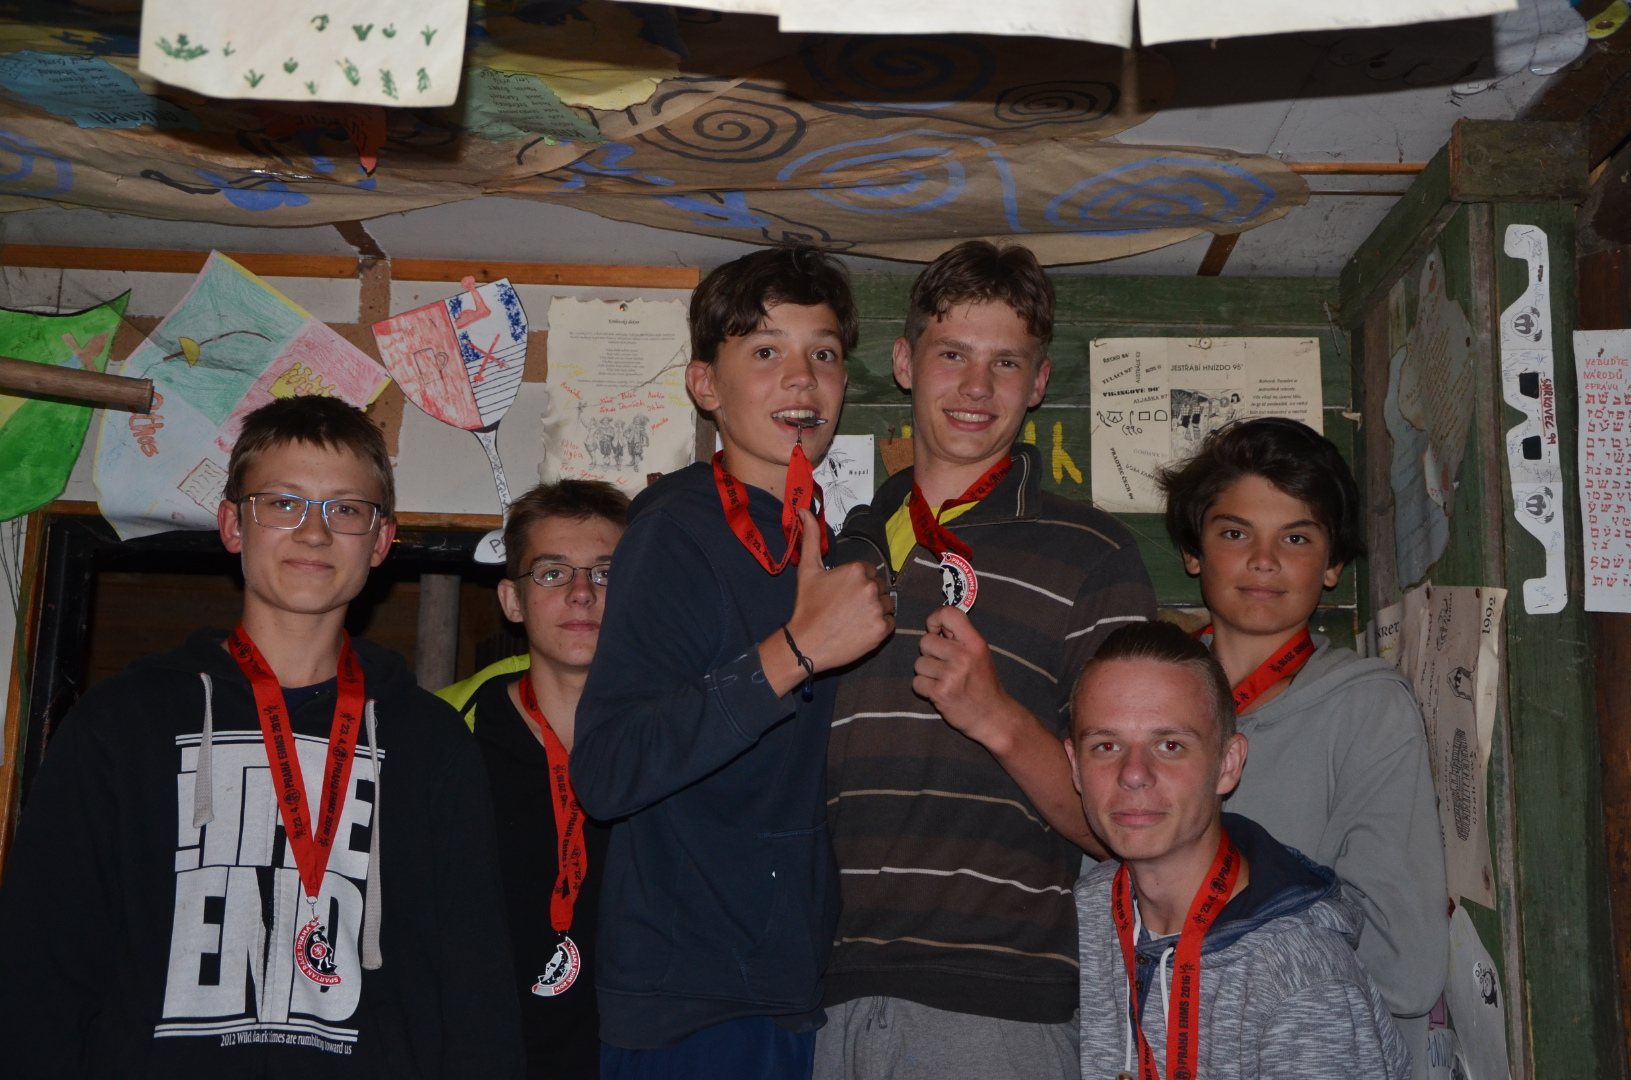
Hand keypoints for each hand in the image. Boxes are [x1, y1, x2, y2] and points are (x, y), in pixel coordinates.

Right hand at [785, 509, 893, 670]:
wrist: (806, 643)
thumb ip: (811, 538)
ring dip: (876, 610)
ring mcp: (878, 609)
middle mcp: (870, 587)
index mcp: (856, 570)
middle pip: (879, 587)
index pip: (869, 571)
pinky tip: (862, 629)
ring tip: (855, 619)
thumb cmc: (807, 606)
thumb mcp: (807, 569)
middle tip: (847, 608)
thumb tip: (804, 510)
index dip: (856, 583)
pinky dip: (880, 626)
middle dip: (867, 596)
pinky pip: (891, 622)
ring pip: (887, 604)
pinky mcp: (883, 630)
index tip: (843, 594)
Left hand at [913, 606, 1023, 752]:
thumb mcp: (980, 654)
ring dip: (927, 673)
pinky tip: (939, 692)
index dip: (934, 619)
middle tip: (944, 666)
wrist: (993, 717)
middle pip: (925, 641)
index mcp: (974, 642)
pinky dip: (924, 689)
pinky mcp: (941, 693)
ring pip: (919, 663)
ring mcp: (951, 675)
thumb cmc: (984, 684)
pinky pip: (917, 682)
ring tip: (944, 681)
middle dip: (930, 653)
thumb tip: (934, 624)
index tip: (936, 631)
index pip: (948, 613)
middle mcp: (963, 656)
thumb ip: (959, 638)